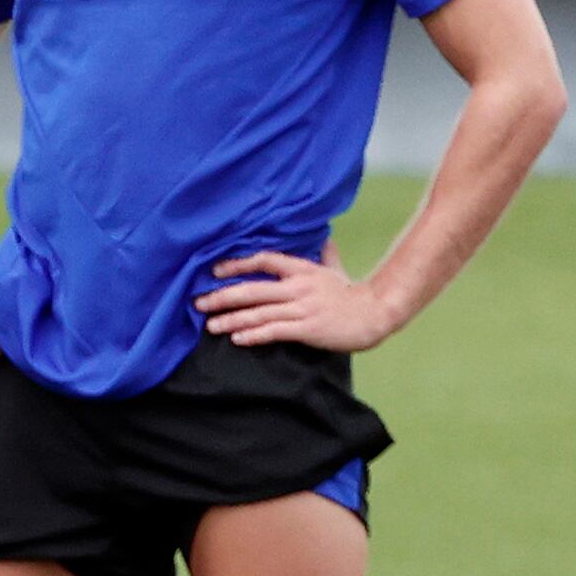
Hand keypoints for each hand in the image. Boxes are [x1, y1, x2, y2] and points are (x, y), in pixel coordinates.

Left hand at [196, 252, 398, 351]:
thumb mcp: (335, 269)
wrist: (375, 314)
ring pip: (259, 313)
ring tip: (211, 325)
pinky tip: (237, 338)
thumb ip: (325, 254)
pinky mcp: (307, 328)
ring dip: (231, 319)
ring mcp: (302, 308)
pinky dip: (254, 335)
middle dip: (222, 296)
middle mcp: (298, 287)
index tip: (215, 270)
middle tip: (199, 303)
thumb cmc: (352, 293)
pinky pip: (274, 331)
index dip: (237, 264)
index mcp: (302, 270)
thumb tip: (324, 237)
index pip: (264, 260)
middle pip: (252, 289)